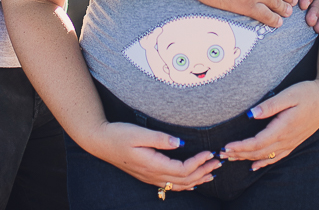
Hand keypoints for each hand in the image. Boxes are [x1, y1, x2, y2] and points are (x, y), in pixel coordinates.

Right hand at [85, 121, 220, 190]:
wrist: (100, 141)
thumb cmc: (118, 134)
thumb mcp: (138, 132)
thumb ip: (160, 138)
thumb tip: (181, 143)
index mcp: (152, 164)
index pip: (182, 169)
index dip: (198, 162)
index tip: (209, 152)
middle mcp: (153, 175)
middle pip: (184, 180)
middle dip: (203, 171)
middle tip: (219, 162)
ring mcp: (150, 177)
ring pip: (178, 185)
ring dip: (197, 179)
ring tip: (212, 173)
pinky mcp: (148, 175)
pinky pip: (170, 185)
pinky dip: (185, 184)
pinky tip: (192, 181)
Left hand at [219, 79, 318, 170]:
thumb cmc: (308, 93)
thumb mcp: (289, 95)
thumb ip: (270, 105)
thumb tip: (251, 114)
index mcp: (283, 127)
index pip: (257, 142)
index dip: (240, 146)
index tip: (226, 146)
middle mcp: (287, 139)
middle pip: (259, 152)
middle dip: (239, 154)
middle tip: (221, 154)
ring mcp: (291, 142)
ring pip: (266, 156)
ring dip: (247, 158)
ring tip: (231, 158)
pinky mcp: (294, 142)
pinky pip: (277, 157)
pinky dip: (264, 162)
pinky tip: (254, 166)